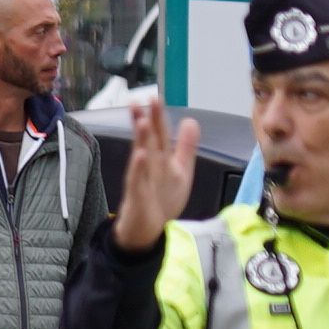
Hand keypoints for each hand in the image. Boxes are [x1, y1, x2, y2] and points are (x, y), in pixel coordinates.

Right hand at [112, 94, 201, 252]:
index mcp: (161, 159)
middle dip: (146, 120)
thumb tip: (191, 120)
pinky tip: (139, 156)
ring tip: (142, 121)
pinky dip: (138, 168)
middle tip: (141, 100)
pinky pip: (137, 180)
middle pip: (148, 139)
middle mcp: (149, 166)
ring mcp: (142, 179)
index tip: (154, 97)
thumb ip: (185, 147)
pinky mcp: (137, 196)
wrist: (146, 231)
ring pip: (142, 156)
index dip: (158, 116)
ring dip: (142, 139)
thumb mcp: (180, 170)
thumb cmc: (160, 199)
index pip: (159, 133)